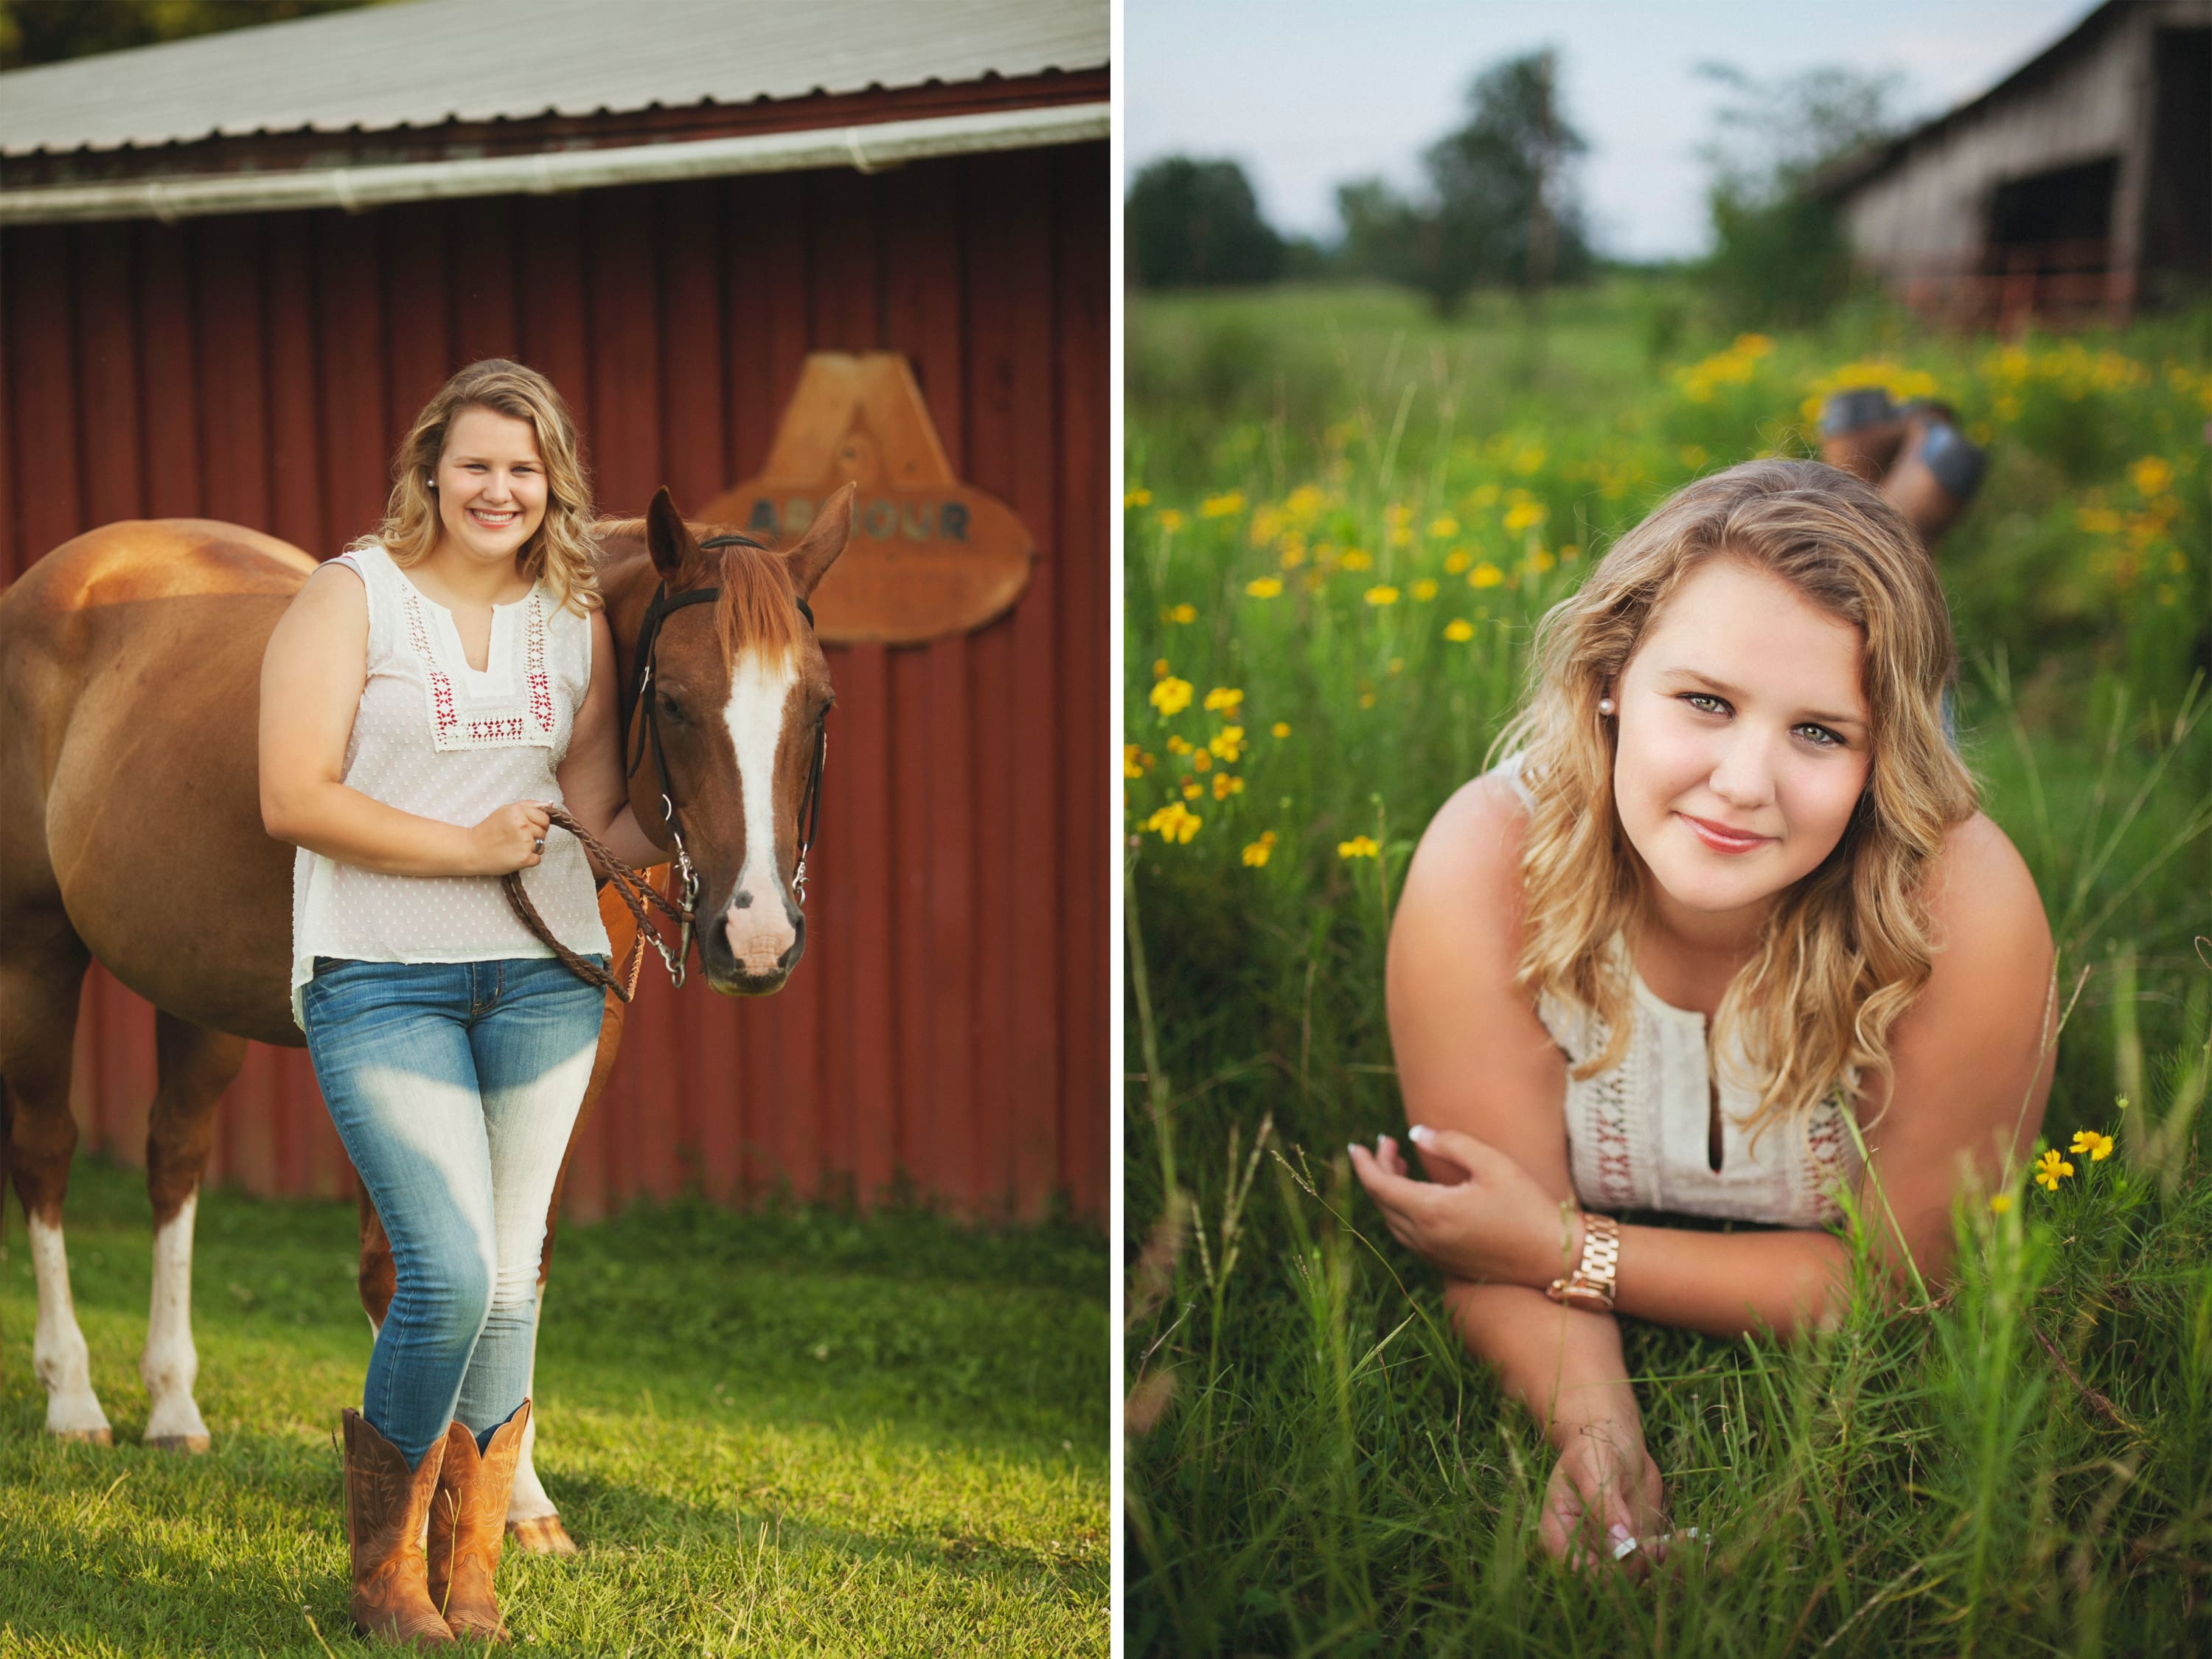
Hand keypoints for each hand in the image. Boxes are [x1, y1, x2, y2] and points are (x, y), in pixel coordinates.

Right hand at [466, 801, 551, 874]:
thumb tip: (550, 805)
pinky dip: (528, 860)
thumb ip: (528, 806)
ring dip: (532, 849)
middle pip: (544, 832)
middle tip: (517, 839)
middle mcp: (523, 825)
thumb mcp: (506, 811)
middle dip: (534, 836)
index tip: (526, 828)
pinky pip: (537, 859)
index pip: (545, 818)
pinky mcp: (524, 858)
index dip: (538, 824)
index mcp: (519, 811)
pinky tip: (515, 856)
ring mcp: (525, 842)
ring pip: (542, 846)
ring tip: (515, 847)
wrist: (472, 850)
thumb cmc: (489, 830)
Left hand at [1347, 1125, 1570, 1287]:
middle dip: (1377, 1170)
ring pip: (1393, 1220)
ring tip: (1399, 1162)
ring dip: (1388, 1191)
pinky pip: (1408, 1235)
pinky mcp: (1445, 1263)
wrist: (1554, 1257)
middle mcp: (1425, 1238)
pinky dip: (1401, 1210)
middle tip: (1386, 1144)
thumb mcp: (1492, 1164)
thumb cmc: (1528, 1206)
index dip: (1363, 1164)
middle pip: (1382, 1202)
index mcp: (1431, 1212)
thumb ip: (1450, 1143)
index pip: (1379, 1186)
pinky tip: (1416, 1194)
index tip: (1355, 1145)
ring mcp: (1434, 1254)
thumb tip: (1415, 1134)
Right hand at [1541, 1424, 1666, 1574]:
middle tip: (1660, 1545)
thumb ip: (1605, 1507)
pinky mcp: (1635, 1545)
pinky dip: (1673, 1555)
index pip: (1576, 1571)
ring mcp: (1611, 1550)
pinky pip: (1654, 1563)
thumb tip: (1621, 1547)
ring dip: (1662, 1564)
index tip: (1634, 1551)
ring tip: (1681, 1538)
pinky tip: (1687, 1536)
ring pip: (1636, 1577)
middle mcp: (1583, 1548)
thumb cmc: (1593, 1446)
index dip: (1604, 1572)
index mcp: (1559, 1532)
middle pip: (1609, 1582)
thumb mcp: (1594, 1469)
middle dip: (1639, 1569)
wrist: (1613, 1436)